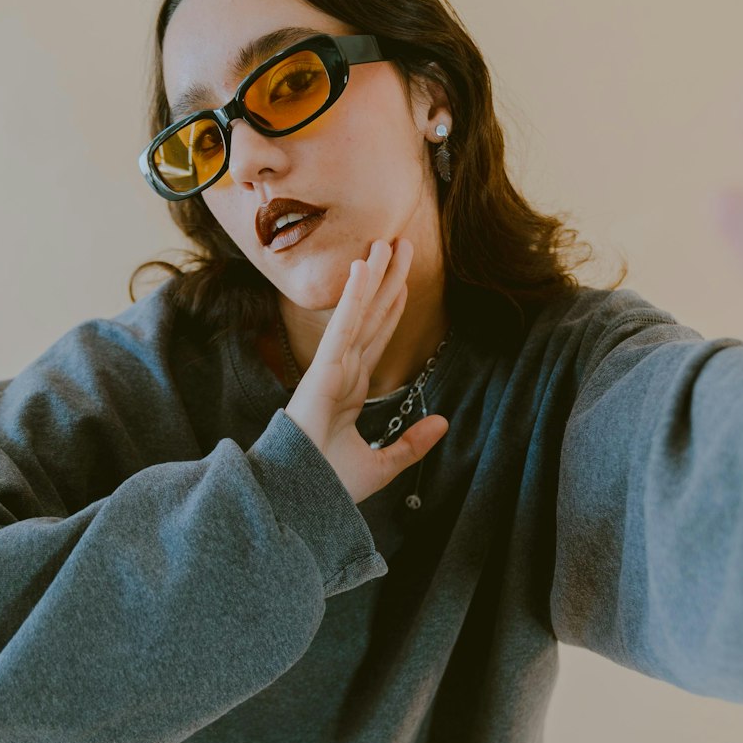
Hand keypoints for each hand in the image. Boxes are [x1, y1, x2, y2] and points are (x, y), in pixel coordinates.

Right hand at [283, 237, 449, 504]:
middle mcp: (342, 371)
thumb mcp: (382, 465)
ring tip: (387, 242)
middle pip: (371, 315)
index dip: (391, 307)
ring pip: (359, 312)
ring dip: (373, 275)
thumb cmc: (328, 485)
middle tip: (400, 242)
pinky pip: (344, 326)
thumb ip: (412, 444)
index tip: (403, 280)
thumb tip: (443, 420)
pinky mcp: (323, 370)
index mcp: (351, 389)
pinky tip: (363, 267)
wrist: (300, 501)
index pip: (376, 337)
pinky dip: (354, 296)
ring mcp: (332, 367)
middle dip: (387, 279)